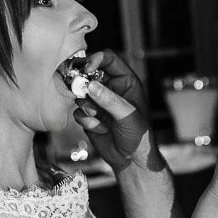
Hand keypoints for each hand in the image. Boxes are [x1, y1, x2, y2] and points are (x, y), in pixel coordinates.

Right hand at [72, 50, 155, 171]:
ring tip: (99, 118)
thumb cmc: (139, 136)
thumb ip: (109, 99)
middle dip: (83, 83)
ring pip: (81, 93)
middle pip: (89, 73)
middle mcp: (111, 87)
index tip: (86, 68)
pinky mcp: (89, 114)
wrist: (132, 159)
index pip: (109, 59)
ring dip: (87, 106)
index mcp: (126, 81)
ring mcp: (98, 100)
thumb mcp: (128, 115)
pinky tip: (101, 129)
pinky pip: (78, 110)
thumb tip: (90, 85)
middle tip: (79, 90)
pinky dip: (86, 120)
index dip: (96, 59)